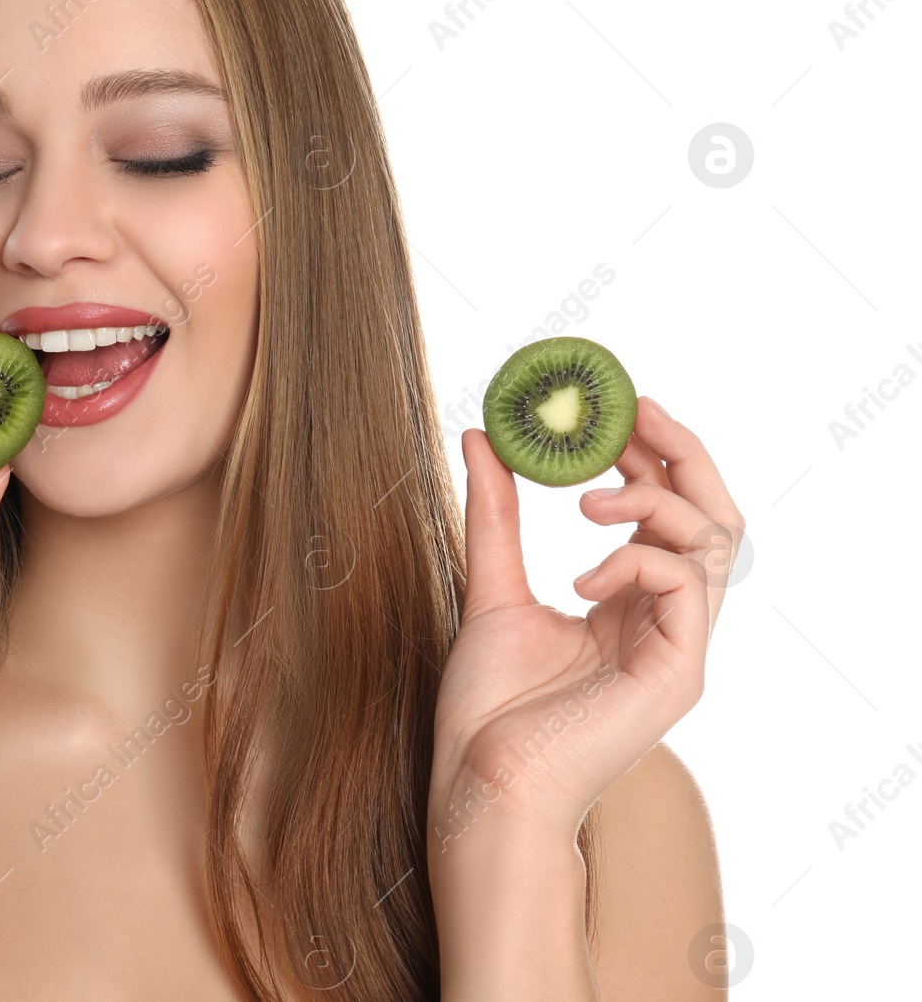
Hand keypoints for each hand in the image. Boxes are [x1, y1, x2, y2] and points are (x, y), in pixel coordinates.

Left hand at [429, 396, 744, 844]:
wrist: (482, 784)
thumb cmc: (487, 709)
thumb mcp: (488, 588)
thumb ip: (493, 516)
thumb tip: (481, 437)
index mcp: (628, 607)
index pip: (668, 516)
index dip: (653, 457)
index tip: (617, 410)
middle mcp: (664, 624)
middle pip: (714, 519)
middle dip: (682, 456)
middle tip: (636, 412)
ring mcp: (677, 650)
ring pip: (711, 545)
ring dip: (652, 501)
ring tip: (586, 500)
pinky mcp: (678, 675)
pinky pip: (686, 590)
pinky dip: (636, 560)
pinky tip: (581, 576)